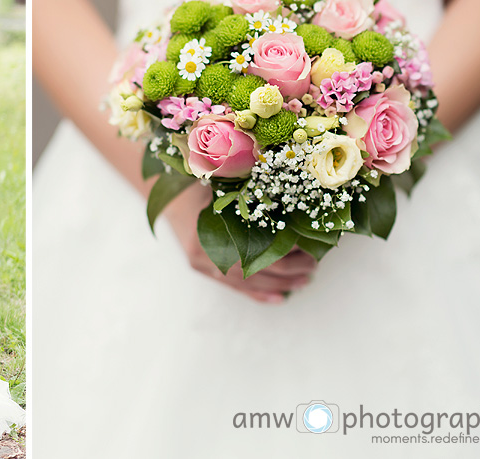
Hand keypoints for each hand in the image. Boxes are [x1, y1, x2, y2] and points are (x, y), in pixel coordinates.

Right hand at [162, 186, 315, 303]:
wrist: (166, 195)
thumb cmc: (197, 184)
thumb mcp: (221, 183)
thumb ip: (248, 192)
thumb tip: (293, 201)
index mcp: (210, 229)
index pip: (257, 248)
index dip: (285, 251)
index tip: (308, 246)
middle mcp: (204, 251)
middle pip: (254, 269)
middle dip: (288, 270)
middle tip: (313, 264)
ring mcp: (202, 263)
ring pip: (247, 282)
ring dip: (279, 284)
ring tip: (305, 280)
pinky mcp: (202, 269)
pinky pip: (234, 287)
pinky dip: (258, 294)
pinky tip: (280, 297)